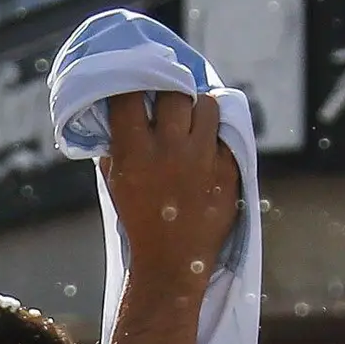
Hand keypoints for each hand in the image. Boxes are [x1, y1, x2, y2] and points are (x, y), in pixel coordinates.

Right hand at [97, 91, 241, 286]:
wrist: (171, 262)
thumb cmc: (138, 219)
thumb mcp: (116, 181)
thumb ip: (116, 144)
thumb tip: (116, 108)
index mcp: (135, 152)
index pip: (130, 94)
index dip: (133, 81)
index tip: (136, 81)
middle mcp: (170, 150)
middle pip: (174, 91)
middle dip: (169, 89)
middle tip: (168, 95)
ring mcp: (203, 159)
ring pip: (207, 105)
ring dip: (198, 107)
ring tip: (192, 118)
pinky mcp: (228, 170)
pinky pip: (225, 135)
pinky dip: (215, 135)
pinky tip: (207, 144)